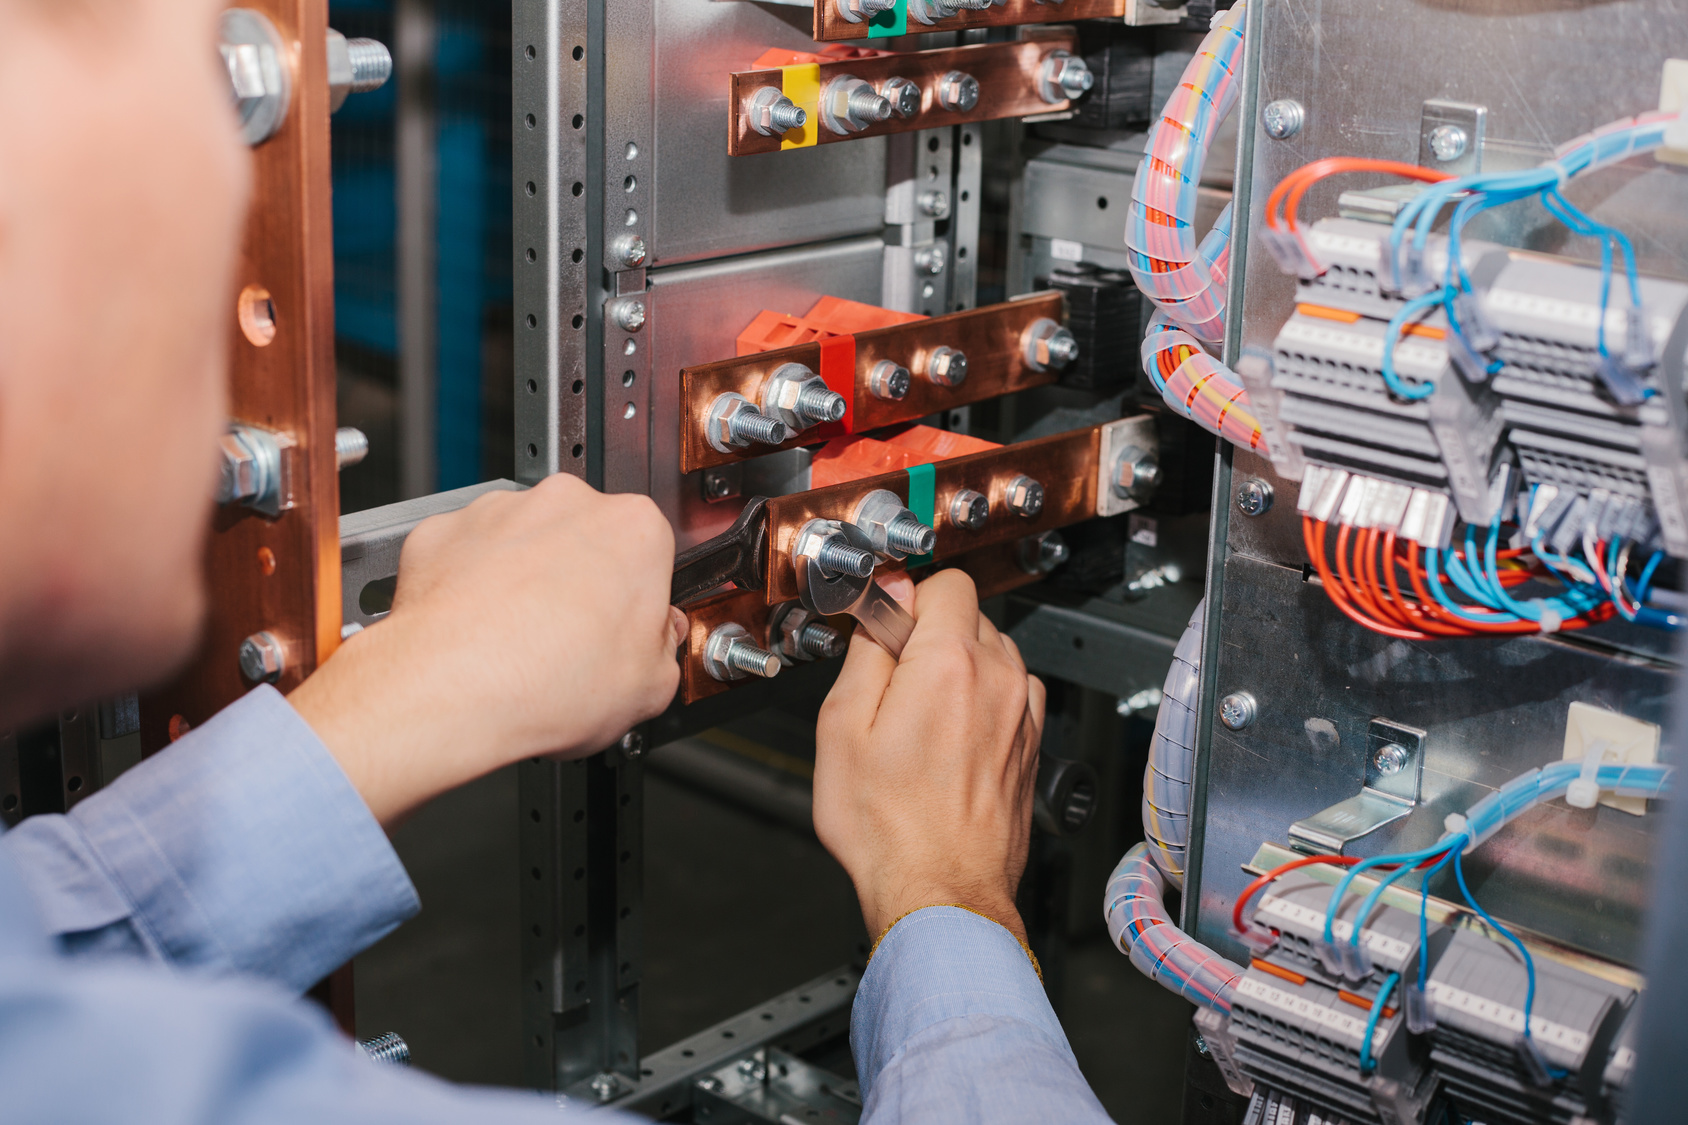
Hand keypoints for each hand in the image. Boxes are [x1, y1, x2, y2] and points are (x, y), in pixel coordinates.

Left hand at [289, 474, 685, 824]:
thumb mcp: (650, 689)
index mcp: (634, 529)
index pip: (651, 554)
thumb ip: (664, 652)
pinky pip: (466, 553)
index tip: (627, 628)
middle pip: (587, 538)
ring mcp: (501, 512)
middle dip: (582, 581)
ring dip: (525, 578)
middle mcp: (567, 504)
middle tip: (574, 641)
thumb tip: (657, 647)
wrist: (451, 691)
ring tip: (521, 642)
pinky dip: (470, 583)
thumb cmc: (545, 683)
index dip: (638, 598)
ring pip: (523, 541)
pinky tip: (477, 632)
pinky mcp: (444, 531)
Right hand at [813, 569, 1045, 945]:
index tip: (886, 627)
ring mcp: (1023, 713)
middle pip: (969, 616)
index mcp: (950, 662)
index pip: (944, 583)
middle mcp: (999, 679)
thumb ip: (868, 649)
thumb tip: (885, 605)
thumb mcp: (842, 725)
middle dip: (929, 636)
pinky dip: (982, 702)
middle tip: (891, 684)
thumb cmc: (888, 826)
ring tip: (918, 721)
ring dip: (957, 669)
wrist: (940, 891)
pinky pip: (1009, 694)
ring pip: (991, 655)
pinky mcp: (1032, 743)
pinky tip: (948, 740)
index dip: (907, 600)